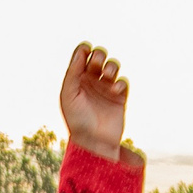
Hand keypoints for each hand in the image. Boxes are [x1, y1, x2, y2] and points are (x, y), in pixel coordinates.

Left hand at [57, 42, 127, 161]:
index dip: (84, 50)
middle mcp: (91, 82)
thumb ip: (73, 73)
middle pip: (98, 57)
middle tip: (96, 64)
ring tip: (108, 75)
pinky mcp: (119, 98)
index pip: (81, 56)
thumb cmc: (77, 121)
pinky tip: (114, 90)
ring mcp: (106, 89)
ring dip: (111, 66)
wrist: (94, 143)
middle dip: (99, 56)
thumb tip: (82, 51)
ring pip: (112, 67)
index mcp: (76, 79)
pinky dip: (120, 82)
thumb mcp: (69, 95)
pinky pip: (123, 82)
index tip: (85, 52)